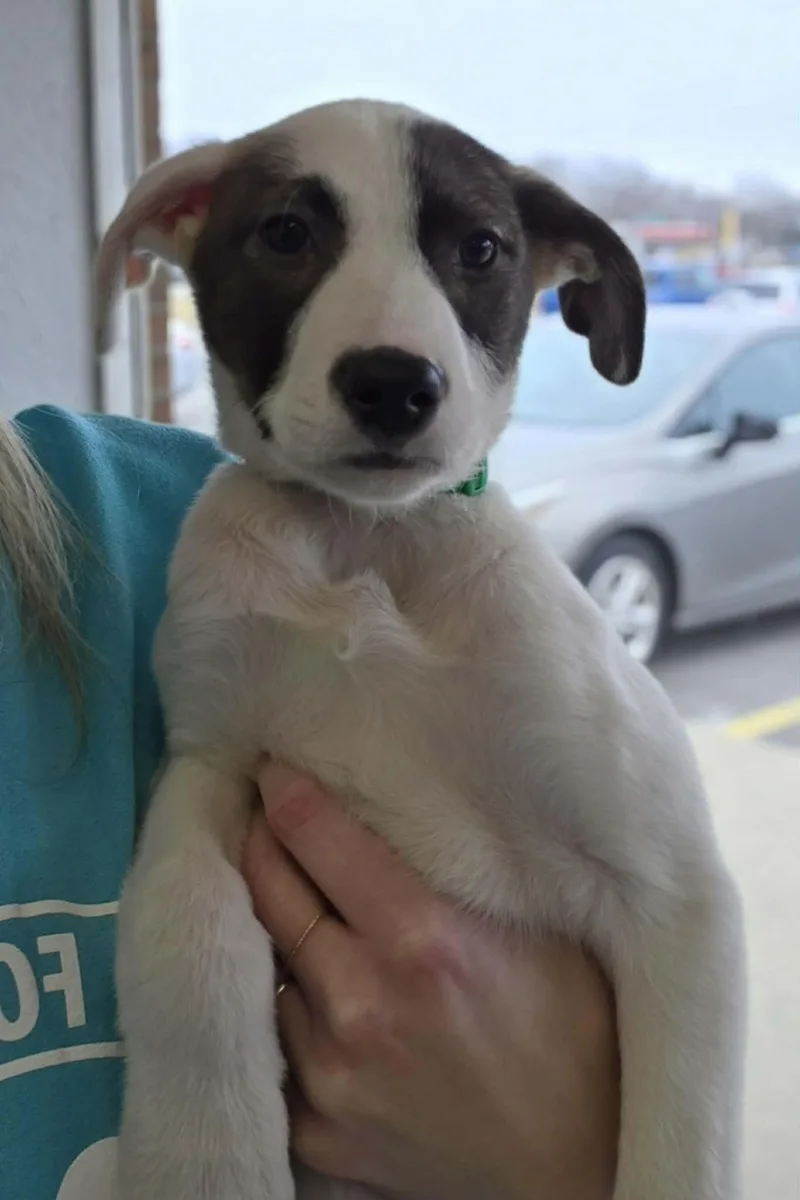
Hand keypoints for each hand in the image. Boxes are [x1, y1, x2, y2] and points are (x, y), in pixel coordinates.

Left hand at [242, 765, 618, 1199]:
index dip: (286, 794)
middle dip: (260, 842)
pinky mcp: (316, 1128)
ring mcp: (330, 1073)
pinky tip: (316, 989)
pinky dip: (288, 1006)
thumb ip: (462, 876)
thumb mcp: (541, 934)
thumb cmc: (577, 1041)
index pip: (317, 838)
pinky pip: (274, 1042)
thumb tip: (396, 806)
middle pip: (269, 891)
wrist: (576, 1174)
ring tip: (297, 903)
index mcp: (424, 940)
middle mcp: (363, 1003)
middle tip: (264, 817)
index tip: (273, 771)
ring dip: (277, 929)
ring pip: (268, 965)